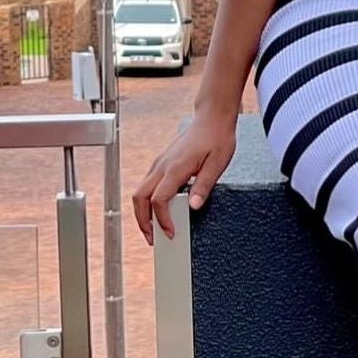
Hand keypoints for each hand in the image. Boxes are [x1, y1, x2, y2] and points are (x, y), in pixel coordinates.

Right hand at [131, 111, 236, 244]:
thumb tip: (194, 206)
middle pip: (139, 198)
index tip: (171, 232)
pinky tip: (159, 210)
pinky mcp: (162, 163)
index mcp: (175, 168)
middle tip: (154, 238)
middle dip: (143, 221)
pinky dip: (148, 201)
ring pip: (140, 192)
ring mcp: (159, 164)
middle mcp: (162, 166)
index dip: (162, 220)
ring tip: (154, 228)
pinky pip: (147, 185)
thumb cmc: (217, 138)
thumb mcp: (217, 164)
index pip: (158, 200)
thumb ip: (204, 186)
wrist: (212, 118)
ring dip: (143, 212)